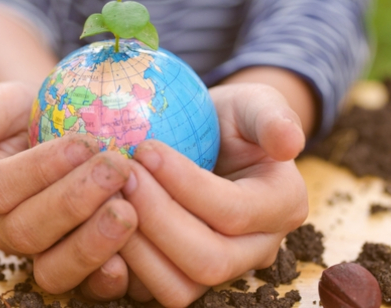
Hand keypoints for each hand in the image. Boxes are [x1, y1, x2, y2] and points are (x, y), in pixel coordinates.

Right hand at [0, 82, 137, 299]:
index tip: (84, 142)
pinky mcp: (81, 269)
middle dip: (75, 200)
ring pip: (54, 267)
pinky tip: (132, 257)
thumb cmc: (40, 113)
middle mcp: (8, 228)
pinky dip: (109, 277)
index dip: (42, 168)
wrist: (78, 131)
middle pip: (29, 230)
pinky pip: (89, 286)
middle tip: (117, 168)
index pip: (1, 188)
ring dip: (92, 243)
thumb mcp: (8, 104)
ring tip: (128, 211)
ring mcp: (44, 253)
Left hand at [118, 82, 308, 306]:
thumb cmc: (233, 118)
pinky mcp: (185, 277)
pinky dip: (123, 266)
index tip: (146, 148)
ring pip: (181, 287)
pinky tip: (99, 223)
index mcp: (282, 205)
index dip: (186, 185)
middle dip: (157, 219)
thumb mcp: (255, 103)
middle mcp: (258, 248)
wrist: (213, 141)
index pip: (234, 211)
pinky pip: (153, 292)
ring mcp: (221, 270)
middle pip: (209, 259)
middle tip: (122, 175)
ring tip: (108, 198)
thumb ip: (272, 116)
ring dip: (137, 247)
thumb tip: (290, 142)